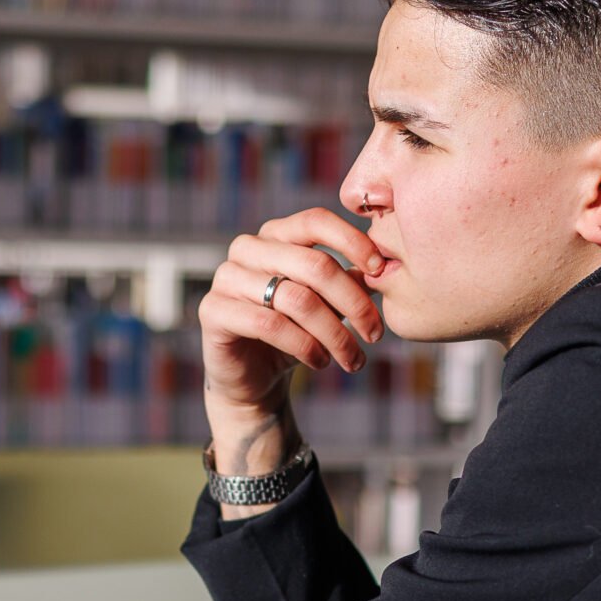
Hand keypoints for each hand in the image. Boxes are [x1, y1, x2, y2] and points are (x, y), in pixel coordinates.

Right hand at [200, 208, 386, 473]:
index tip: (381, 271)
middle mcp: (247, 248)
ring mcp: (226, 277)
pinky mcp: (214, 311)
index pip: (316, 221)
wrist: (254, 379)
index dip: (352, 242)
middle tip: (376, 334)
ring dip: (335, 334)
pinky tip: (321, 362)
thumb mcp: (328, 304)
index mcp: (275, 234)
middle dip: (354, 303)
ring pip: (297, 299)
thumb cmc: (294, 334)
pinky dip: (305, 346)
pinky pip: (270, 325)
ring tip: (352, 359)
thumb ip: (350, 281)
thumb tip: (386, 267)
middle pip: (314, 265)